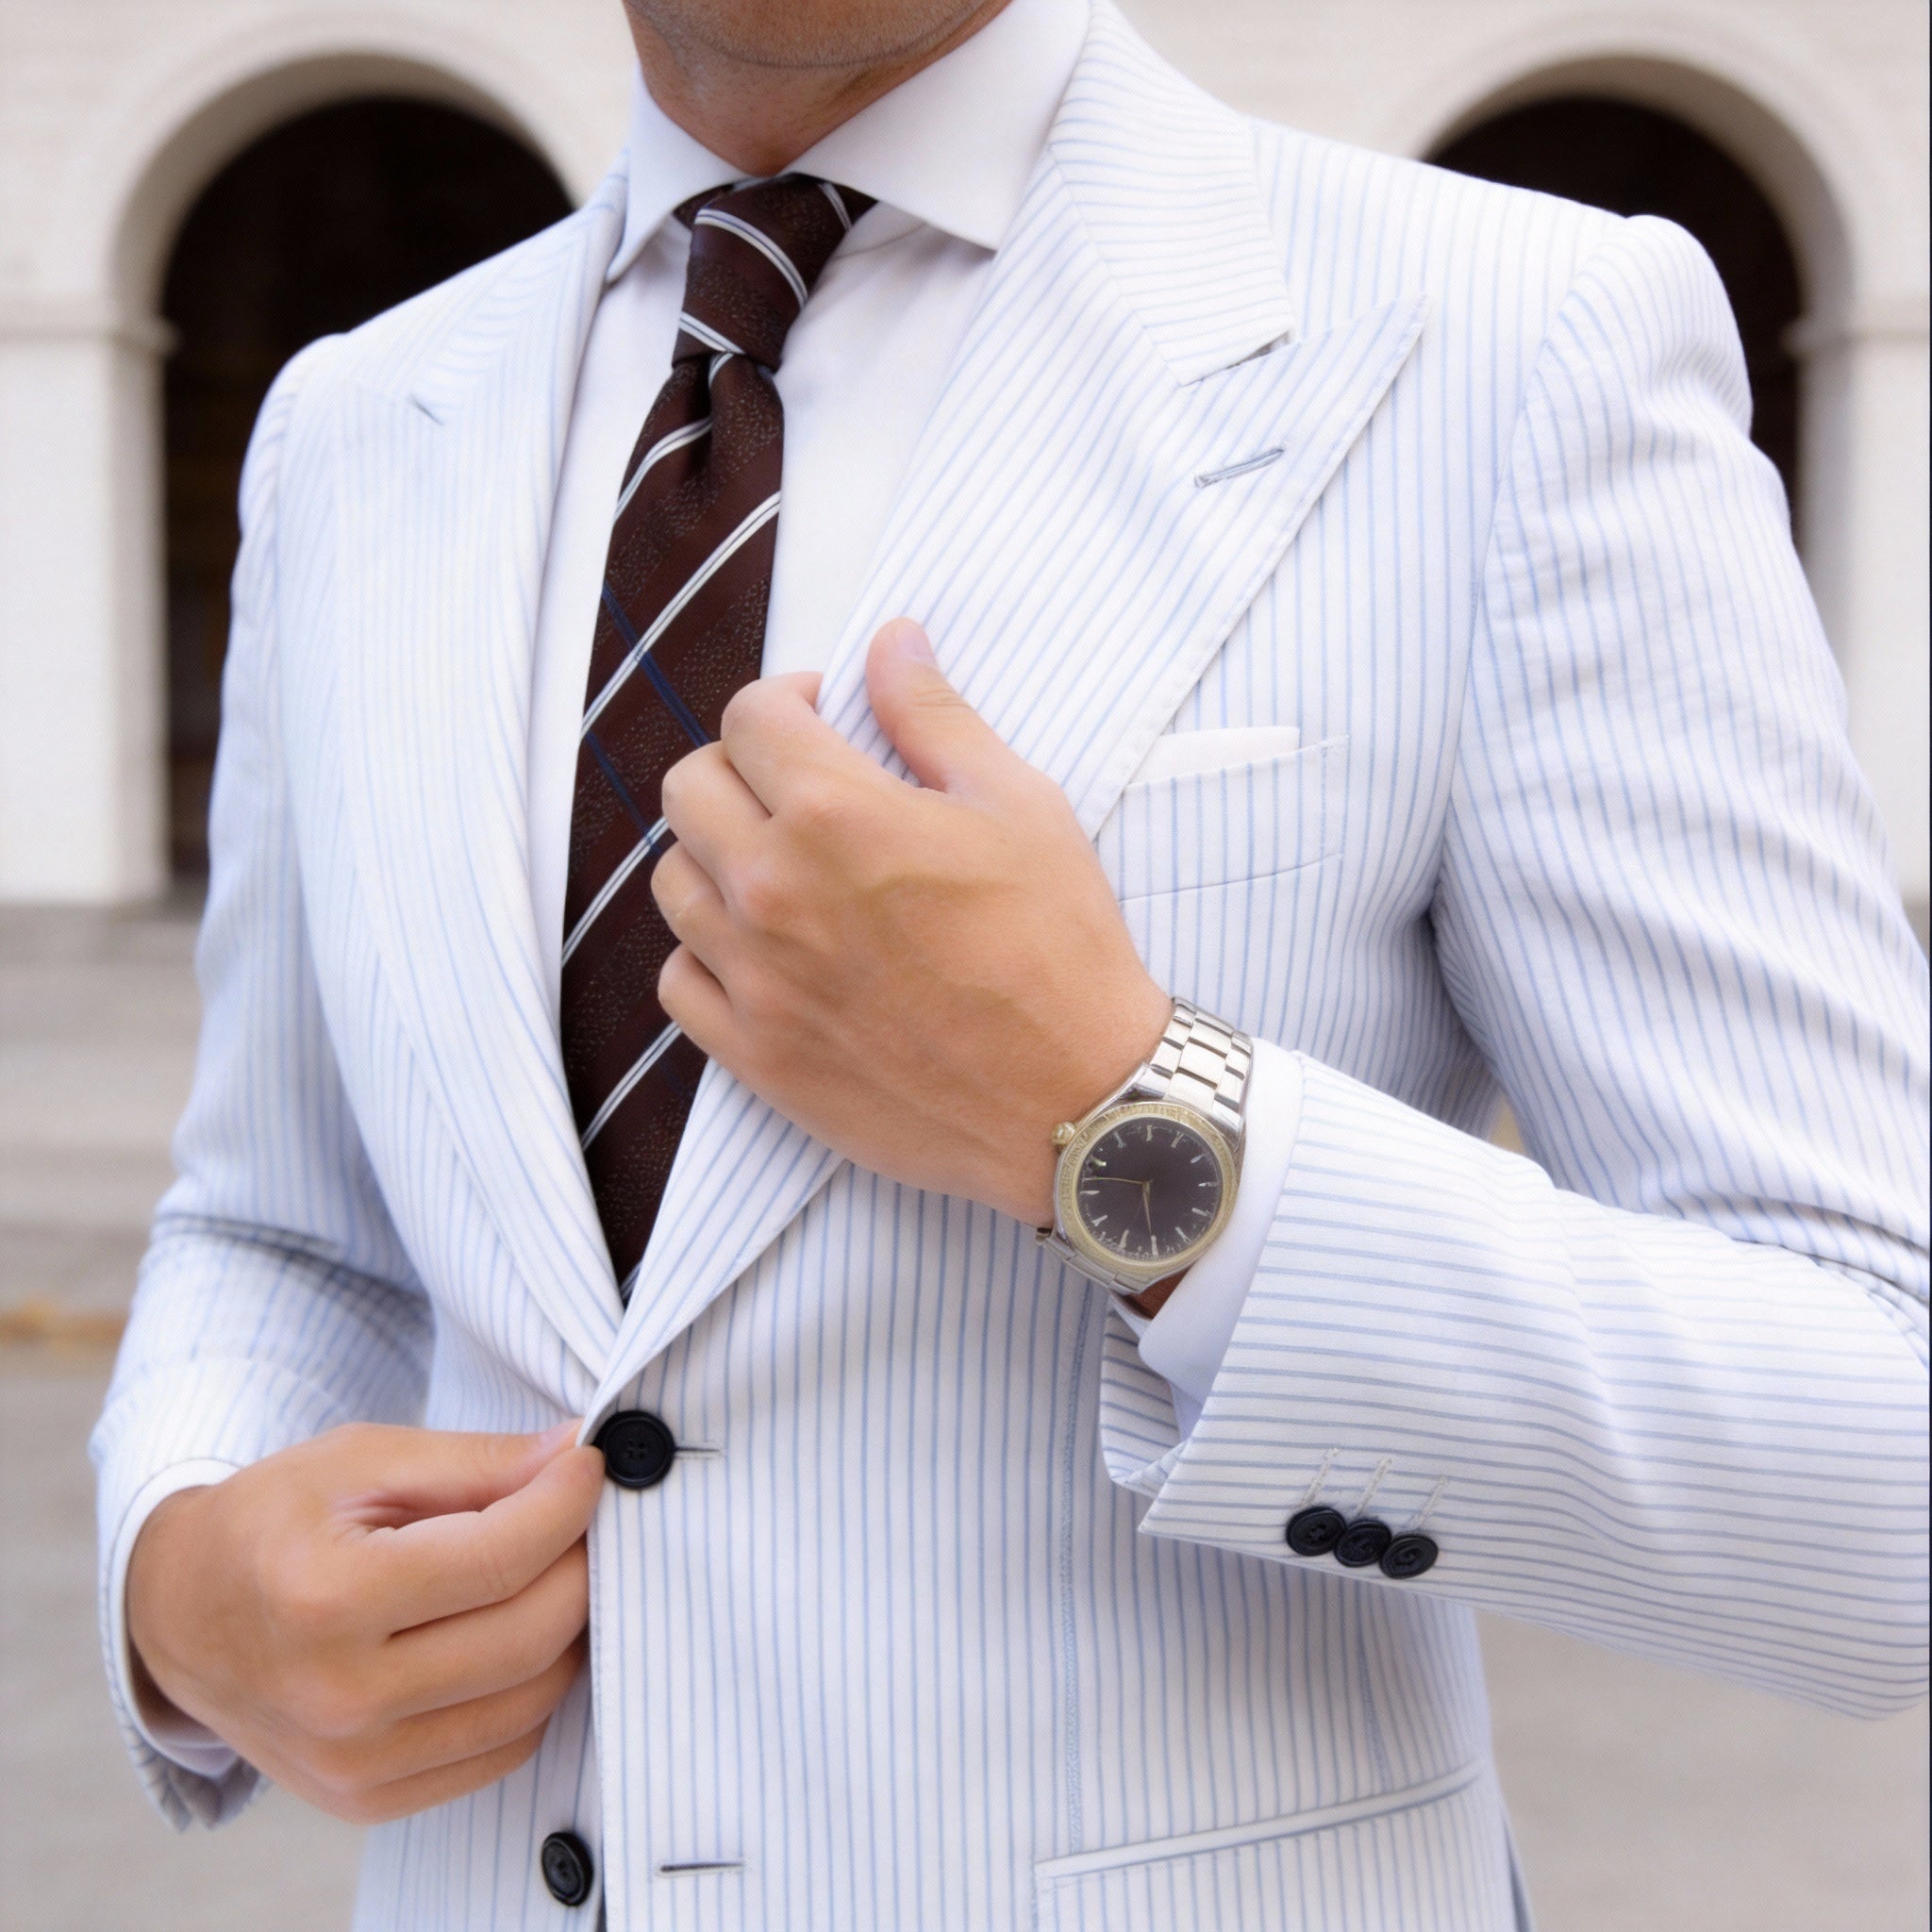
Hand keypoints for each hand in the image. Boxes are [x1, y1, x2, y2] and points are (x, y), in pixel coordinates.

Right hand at [125, 1421, 604, 1823]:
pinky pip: (503, 1750)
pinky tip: (513, 1632)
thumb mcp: (362, 1459)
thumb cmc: (275, 1521)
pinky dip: (532, 1688)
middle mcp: (340, 1698)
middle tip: (580, 1517)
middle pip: (529, 1634)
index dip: (566, 1503)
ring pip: (532, 1699)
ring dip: (568, 1629)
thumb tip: (578, 1453)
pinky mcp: (369, 1800)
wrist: (183, 1614)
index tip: (589, 1464)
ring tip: (551, 1570)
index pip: (500, 1559)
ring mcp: (354, 1764)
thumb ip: (478, 1461)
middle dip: (580, 1564)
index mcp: (327, 1598)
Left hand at [651, 618, 1171, 1225]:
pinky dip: (706, 953)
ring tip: (779, 868)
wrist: (1075, 1100)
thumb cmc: (1060, 949)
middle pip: (690, 789)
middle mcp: (775, 891)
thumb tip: (891, 641)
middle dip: (740, 768)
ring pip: (672, 882)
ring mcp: (756, 979)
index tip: (820, 717)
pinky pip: (678, 981)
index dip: (787, 700)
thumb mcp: (1019, 805)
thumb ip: (935, 716)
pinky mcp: (756, 1055)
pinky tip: (764, 950)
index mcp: (837, 815)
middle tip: (797, 787)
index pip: (750, 717)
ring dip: (716, 857)